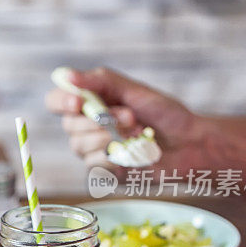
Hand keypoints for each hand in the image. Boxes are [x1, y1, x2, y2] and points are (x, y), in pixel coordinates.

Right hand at [45, 67, 207, 171]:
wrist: (189, 142)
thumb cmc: (163, 113)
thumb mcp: (132, 89)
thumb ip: (99, 80)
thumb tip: (66, 76)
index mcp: (89, 102)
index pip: (56, 101)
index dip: (62, 102)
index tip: (79, 103)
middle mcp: (85, 126)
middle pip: (69, 126)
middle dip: (101, 121)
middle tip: (131, 117)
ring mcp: (92, 149)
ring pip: (81, 146)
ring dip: (112, 139)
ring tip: (138, 133)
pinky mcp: (103, 170)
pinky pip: (95, 165)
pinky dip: (116, 158)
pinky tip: (134, 152)